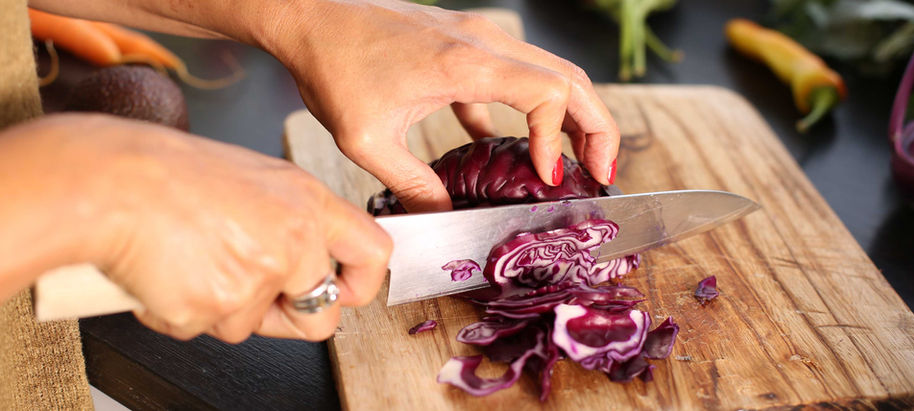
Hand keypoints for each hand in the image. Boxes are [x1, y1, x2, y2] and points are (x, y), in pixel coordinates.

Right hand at [23, 114, 391, 342]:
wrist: (109, 183)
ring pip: (250, 326)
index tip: (344, 291)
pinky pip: (204, 329)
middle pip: (321, 316)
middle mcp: (293, 242)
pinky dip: (182, 311)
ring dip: (220, 307)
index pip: (373, 253)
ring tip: (189, 259)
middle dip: (291, 319)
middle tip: (253, 294)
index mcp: (307, 203)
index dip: (361, 284)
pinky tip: (167, 272)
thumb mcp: (253, 178)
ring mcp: (255, 280)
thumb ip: (289, 220)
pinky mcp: (215, 308)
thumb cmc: (168, 172)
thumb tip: (304, 260)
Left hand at [260, 0, 620, 211]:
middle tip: (604, 172)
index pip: (549, 93)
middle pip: (570, 79)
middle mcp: (483, 42)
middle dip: (596, 127)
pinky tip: (512, 148)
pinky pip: (513, 76)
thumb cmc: (333, 64)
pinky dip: (528, 109)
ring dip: (571, 116)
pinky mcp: (463, 43)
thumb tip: (442, 222)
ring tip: (577, 161)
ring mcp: (477, 37)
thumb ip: (411, 185)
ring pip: (550, 73)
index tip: (546, 177)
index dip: (559, 139)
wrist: (309, 14)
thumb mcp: (366, 139)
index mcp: (466, 63)